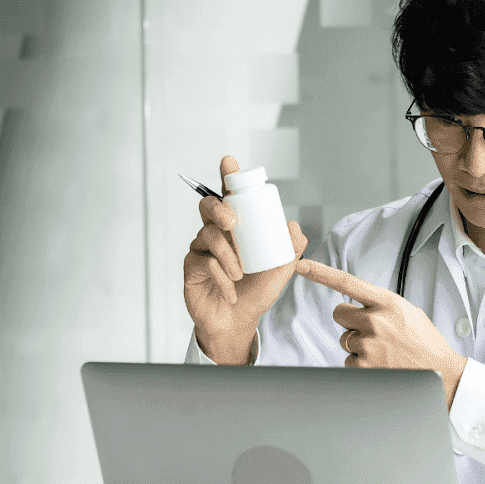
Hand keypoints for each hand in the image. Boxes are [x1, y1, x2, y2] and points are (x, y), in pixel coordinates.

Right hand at [183, 155, 308, 363]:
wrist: (238, 321)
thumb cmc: (256, 291)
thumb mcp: (281, 270)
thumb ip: (292, 248)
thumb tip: (293, 225)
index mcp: (239, 227)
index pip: (231, 196)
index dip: (228, 176)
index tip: (229, 162)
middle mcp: (217, 232)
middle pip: (209, 207)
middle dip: (219, 209)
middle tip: (232, 223)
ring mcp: (202, 247)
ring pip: (208, 235)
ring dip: (227, 254)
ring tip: (240, 274)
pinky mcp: (191, 265)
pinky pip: (203, 261)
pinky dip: (220, 276)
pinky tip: (230, 289)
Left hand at [294, 259, 467, 406]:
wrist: (440, 372)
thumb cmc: (424, 342)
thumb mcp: (407, 312)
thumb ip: (381, 305)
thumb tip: (357, 306)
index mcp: (388, 303)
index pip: (347, 283)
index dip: (321, 273)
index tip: (302, 265)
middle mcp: (375, 321)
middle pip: (339, 314)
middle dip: (350, 321)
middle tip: (371, 330)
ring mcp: (368, 345)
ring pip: (345, 339)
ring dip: (358, 344)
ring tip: (384, 350)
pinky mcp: (363, 366)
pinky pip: (349, 360)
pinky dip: (362, 363)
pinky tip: (382, 363)